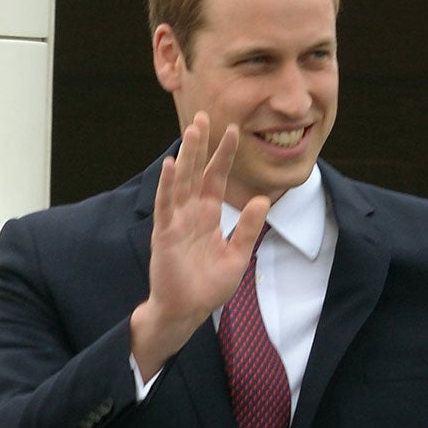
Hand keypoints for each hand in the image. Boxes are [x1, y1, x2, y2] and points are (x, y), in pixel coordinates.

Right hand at [130, 112, 269, 381]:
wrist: (186, 313)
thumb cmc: (207, 289)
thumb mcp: (237, 257)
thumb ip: (248, 229)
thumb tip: (262, 200)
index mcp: (208, 216)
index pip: (216, 178)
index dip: (223, 154)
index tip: (233, 129)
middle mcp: (190, 214)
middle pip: (196, 172)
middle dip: (200, 144)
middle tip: (203, 114)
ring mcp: (176, 222)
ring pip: (181, 181)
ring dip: (185, 156)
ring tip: (191, 130)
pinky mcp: (164, 235)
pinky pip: (166, 205)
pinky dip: (167, 185)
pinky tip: (171, 164)